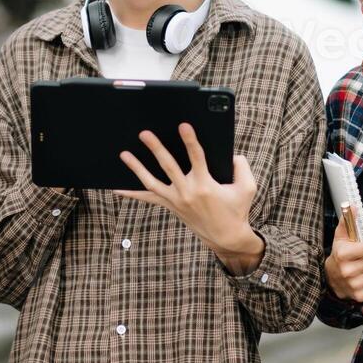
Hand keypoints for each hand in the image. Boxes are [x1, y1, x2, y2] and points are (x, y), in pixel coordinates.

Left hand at [113, 123, 258, 261]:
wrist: (225, 237)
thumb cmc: (237, 209)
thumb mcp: (247, 188)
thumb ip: (242, 167)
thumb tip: (233, 154)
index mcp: (206, 184)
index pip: (197, 157)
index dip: (190, 140)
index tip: (183, 125)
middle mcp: (188, 192)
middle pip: (168, 166)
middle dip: (156, 148)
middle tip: (144, 133)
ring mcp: (176, 200)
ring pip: (152, 182)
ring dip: (137, 168)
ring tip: (124, 154)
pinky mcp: (170, 206)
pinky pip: (147, 198)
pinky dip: (131, 193)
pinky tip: (115, 187)